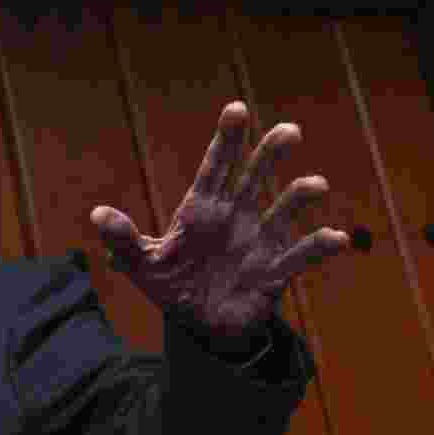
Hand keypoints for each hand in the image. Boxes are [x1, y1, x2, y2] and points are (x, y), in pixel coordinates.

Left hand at [91, 101, 348, 336]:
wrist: (200, 325)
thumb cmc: (173, 286)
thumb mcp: (142, 265)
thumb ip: (123, 241)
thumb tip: (97, 215)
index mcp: (201, 210)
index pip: (215, 168)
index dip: (225, 141)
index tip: (236, 109)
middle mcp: (235, 218)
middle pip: (254, 179)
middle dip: (269, 155)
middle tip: (289, 132)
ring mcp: (257, 243)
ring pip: (282, 213)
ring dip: (299, 198)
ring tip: (315, 185)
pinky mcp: (272, 273)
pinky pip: (297, 257)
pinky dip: (317, 248)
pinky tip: (337, 238)